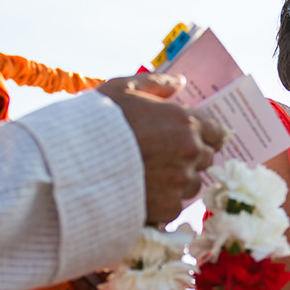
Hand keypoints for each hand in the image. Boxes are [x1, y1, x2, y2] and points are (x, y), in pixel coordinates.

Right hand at [98, 74, 226, 223]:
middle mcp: (189, 152)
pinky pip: (175, 205)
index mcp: (184, 121)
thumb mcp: (124, 88)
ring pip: (192, 184)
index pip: (215, 131)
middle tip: (163, 156)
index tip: (186, 137)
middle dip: (189, 156)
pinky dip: (164, 201)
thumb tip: (180, 81)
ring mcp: (180, 182)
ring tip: (150, 176)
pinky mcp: (168, 208)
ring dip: (178, 180)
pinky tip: (143, 192)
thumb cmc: (97, 121)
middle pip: (205, 158)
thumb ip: (157, 84)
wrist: (74, 163)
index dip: (202, 134)